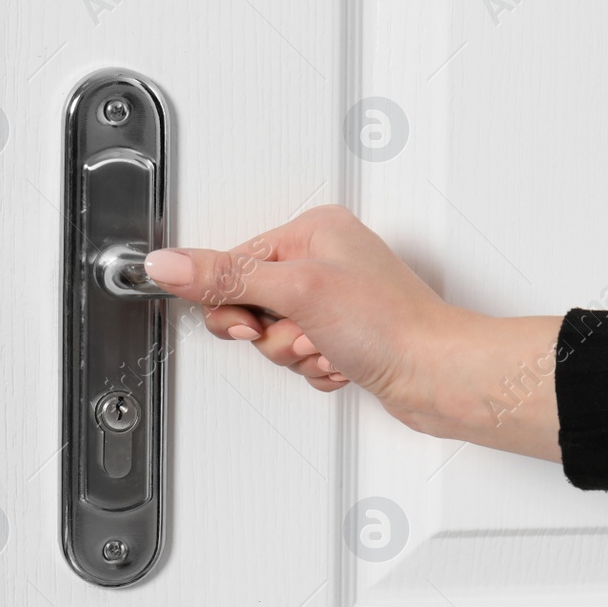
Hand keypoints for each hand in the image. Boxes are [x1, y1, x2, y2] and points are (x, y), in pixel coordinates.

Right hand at [143, 205, 563, 460]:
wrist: (439, 376)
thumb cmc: (392, 324)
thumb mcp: (295, 291)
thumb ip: (225, 278)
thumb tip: (168, 264)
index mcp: (314, 230)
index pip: (235, 262)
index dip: (234, 302)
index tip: (251, 321)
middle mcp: (325, 260)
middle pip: (252, 304)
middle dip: (274, 334)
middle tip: (300, 334)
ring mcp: (336, 301)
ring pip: (275, 338)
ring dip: (297, 355)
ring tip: (329, 348)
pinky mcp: (345, 337)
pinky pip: (301, 359)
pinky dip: (316, 369)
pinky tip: (342, 363)